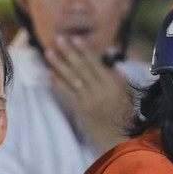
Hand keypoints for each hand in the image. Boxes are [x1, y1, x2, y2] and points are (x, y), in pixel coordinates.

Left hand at [42, 37, 132, 152]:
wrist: (119, 135)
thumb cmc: (123, 108)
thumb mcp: (123, 89)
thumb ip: (113, 72)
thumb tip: (103, 53)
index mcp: (112, 84)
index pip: (96, 63)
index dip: (84, 50)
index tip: (75, 38)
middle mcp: (100, 91)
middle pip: (82, 68)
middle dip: (69, 52)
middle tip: (58, 39)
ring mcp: (89, 101)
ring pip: (72, 79)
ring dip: (59, 65)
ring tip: (49, 52)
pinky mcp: (80, 110)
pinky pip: (67, 93)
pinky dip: (59, 82)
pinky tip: (50, 73)